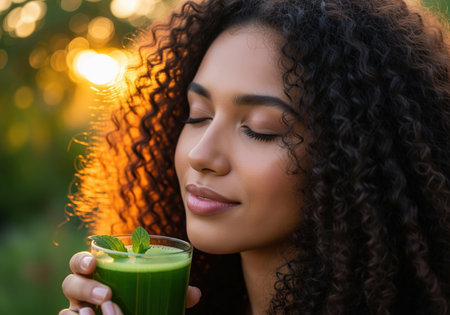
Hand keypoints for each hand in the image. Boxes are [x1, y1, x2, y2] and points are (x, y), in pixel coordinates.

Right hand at [58, 252, 201, 314]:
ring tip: (100, 309)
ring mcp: (79, 310)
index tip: (93, 263)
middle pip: (71, 281)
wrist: (136, 312)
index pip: (83, 262)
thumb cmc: (143, 303)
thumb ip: (172, 291)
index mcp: (101, 274)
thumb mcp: (157, 295)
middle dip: (84, 286)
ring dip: (80, 307)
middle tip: (107, 294)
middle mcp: (84, 291)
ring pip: (68, 305)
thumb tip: (195, 293)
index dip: (82, 260)